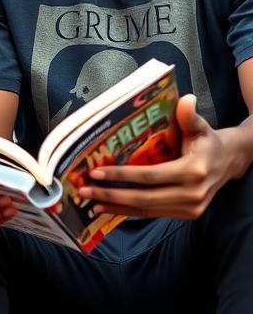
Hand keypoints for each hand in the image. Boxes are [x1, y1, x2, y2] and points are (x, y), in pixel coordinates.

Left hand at [78, 94, 239, 219]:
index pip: (151, 176)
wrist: (229, 162)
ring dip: (117, 207)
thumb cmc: (208, 142)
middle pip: (145, 198)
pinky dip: (130, 211)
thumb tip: (185, 99)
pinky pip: (153, 214)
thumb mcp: (200, 127)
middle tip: (84, 191)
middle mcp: (192, 193)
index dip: (122, 176)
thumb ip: (189, 116)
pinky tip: (110, 208)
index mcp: (193, 171)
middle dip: (112, 195)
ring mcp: (190, 208)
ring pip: (147, 210)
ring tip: (91, 203)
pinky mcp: (186, 214)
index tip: (96, 172)